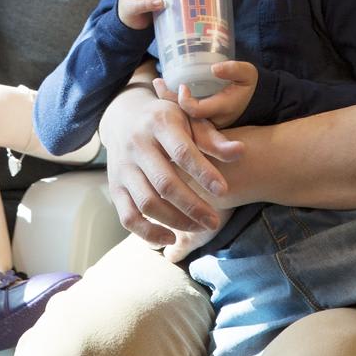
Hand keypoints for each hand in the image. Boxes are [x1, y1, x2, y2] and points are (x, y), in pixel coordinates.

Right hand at [100, 84, 243, 245]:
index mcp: (159, 124)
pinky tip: (170, 238)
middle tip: (214, 221)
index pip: (182, 152)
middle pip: (165, 183)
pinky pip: (128, 217)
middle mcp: (137, 146)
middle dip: (192, 206)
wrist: (123, 117)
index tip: (224, 191)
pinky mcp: (115, 188)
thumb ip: (213, 139)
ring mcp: (123, 169)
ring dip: (175, 221)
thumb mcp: (190, 120)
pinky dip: (148, 232)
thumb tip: (240, 152)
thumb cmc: (167, 121)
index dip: (203, 173)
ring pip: (147, 202)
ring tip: (199, 227)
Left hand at [153, 60, 256, 129]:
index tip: (183, 86)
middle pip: (183, 116)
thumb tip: (214, 68)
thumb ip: (234, 70)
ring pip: (180, 115)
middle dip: (168, 100)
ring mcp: (202, 120)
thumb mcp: (247, 74)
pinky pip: (181, 113)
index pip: (197, 112)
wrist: (248, 99)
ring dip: (166, 99)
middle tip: (158, 82)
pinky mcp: (197, 118)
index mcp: (221, 110)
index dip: (186, 101)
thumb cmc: (245, 84)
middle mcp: (209, 119)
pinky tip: (161, 85)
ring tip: (158, 82)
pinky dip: (170, 100)